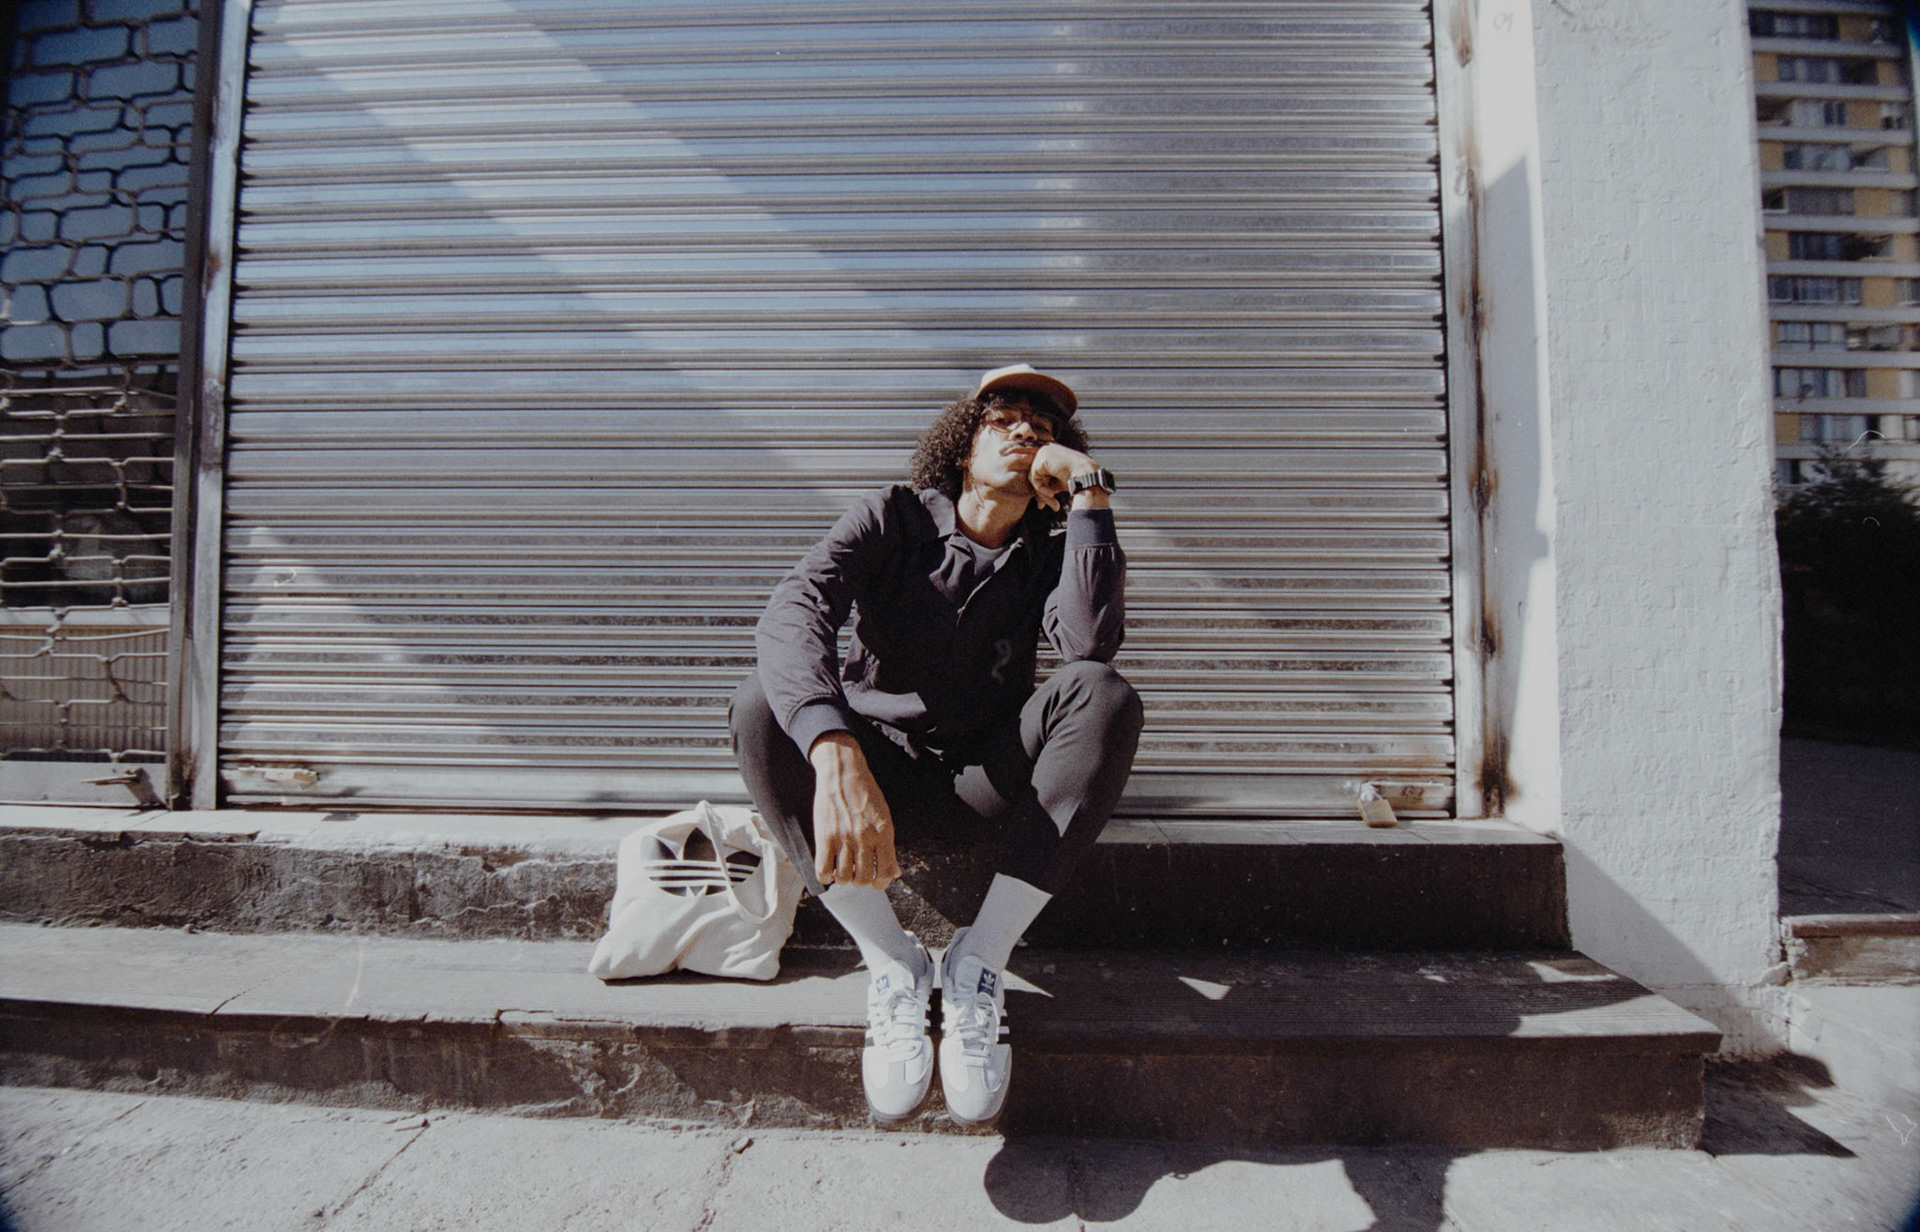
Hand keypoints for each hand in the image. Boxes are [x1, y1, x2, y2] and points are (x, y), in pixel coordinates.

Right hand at [807, 732, 900, 887]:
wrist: (843, 772)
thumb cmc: (865, 793)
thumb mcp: (884, 817)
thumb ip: (888, 846)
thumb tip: (895, 872)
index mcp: (883, 833)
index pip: (887, 872)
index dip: (882, 882)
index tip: (877, 881)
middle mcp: (865, 838)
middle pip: (863, 879)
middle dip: (861, 881)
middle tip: (857, 873)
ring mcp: (843, 838)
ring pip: (844, 878)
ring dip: (843, 879)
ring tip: (842, 869)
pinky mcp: (825, 836)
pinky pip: (823, 870)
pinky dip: (826, 876)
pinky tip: (829, 869)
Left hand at [1028, 443, 1102, 511]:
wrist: (1087, 476)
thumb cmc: (1078, 479)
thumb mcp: (1060, 483)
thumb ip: (1048, 487)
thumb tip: (1039, 503)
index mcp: (1053, 454)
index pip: (1042, 472)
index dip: (1043, 488)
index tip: (1045, 502)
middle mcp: (1047, 450)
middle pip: (1037, 475)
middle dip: (1041, 493)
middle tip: (1045, 506)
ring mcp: (1044, 452)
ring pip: (1035, 478)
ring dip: (1042, 493)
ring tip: (1053, 502)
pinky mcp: (1042, 458)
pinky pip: (1034, 478)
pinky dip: (1041, 489)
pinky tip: (1051, 493)